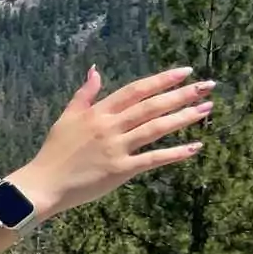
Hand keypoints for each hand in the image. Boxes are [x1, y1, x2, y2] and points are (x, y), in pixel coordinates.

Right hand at [10, 65, 212, 219]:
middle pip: (151, 106)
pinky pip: (152, 159)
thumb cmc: (55, 151)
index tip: (184, 71)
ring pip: (156, 128)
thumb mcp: (66, 117)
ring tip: (206, 109)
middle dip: (181, 94)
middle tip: (208, 86)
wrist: (44, 183)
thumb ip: (84, 94)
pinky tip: (194, 147)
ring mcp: (116, 148)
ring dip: (183, 117)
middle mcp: (109, 126)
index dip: (161, 80)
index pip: (135, 90)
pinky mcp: (120, 170)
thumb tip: (95, 70)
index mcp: (98, 112)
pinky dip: (174, 153)